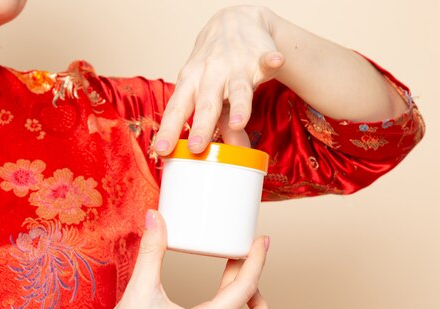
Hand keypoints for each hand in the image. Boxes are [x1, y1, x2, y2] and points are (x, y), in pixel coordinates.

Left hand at [154, 6, 283, 154]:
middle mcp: (210, 75)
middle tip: (196, 148)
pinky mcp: (259, 56)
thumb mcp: (210, 94)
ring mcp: (235, 65)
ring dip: (239, 105)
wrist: (233, 22)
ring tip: (240, 122)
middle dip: (201, 126)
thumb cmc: (215, 67)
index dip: (169, 130)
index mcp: (191, 83)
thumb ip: (219, 125)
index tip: (162, 151)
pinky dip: (271, 60)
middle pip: (206, 103)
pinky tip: (276, 61)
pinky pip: (266, 59)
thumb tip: (228, 156)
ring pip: (237, 88)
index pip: (177, 109)